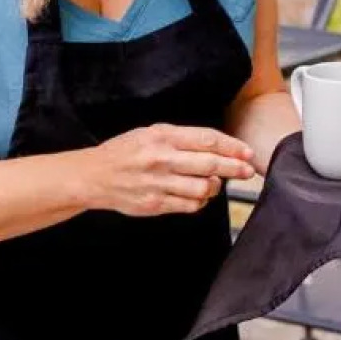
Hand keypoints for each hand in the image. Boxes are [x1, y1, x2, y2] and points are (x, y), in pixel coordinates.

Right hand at [81, 124, 255, 216]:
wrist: (92, 176)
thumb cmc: (123, 153)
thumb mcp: (149, 133)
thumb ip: (180, 138)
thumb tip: (215, 147)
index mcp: (162, 136)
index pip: (206, 140)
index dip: (232, 147)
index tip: (247, 152)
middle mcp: (161, 158)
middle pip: (209, 164)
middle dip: (234, 168)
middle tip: (248, 171)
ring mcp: (158, 183)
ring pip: (202, 188)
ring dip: (215, 187)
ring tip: (214, 184)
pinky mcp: (155, 204)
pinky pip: (189, 206)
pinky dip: (199, 202)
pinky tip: (197, 197)